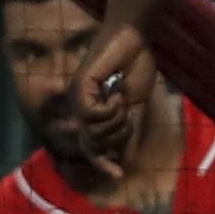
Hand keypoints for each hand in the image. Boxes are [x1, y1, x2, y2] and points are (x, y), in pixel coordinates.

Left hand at [78, 20, 152, 151]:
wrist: (135, 39)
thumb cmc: (136, 65)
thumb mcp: (137, 106)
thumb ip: (131, 131)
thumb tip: (126, 159)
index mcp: (92, 110)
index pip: (91, 146)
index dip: (102, 162)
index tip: (119, 175)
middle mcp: (79, 105)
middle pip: (94, 143)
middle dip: (118, 135)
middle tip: (128, 113)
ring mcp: (77, 96)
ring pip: (94, 131)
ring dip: (116, 120)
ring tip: (122, 99)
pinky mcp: (78, 87)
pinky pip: (92, 115)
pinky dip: (110, 108)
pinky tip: (116, 92)